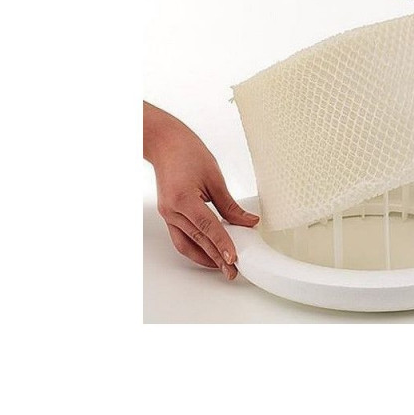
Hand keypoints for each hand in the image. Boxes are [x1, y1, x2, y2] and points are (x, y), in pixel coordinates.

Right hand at [143, 103, 258, 279]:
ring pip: (187, 244)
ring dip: (205, 258)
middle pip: (198, 240)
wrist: (165, 144)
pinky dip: (195, 248)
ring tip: (222, 266)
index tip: (234, 258)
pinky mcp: (168, 214)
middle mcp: (172, 211)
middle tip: (233, 271)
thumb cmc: (188, 153)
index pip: (207, 228)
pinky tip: (208, 253)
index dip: (222, 244)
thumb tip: (248, 222)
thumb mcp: (214, 178)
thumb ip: (230, 205)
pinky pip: (181, 238)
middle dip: (216, 258)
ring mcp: (168, 214)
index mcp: (183, 199)